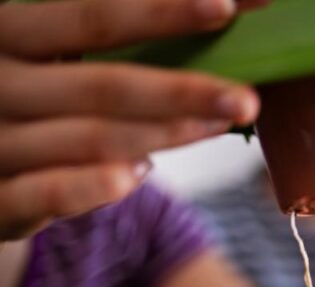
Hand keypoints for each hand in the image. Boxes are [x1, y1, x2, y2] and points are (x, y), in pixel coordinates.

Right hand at [0, 0, 268, 240]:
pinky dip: (95, 186)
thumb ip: (111, 32)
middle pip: (101, 85)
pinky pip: (47, 194)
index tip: (226, 8)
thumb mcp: (48, 51)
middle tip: (247, 100)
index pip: (90, 16)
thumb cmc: (28, 91)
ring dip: (163, 136)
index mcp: (8, 30)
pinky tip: (141, 173)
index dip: (161, 11)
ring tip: (219, 127)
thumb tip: (221, 6)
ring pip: (90, 140)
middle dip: (182, 91)